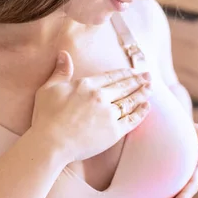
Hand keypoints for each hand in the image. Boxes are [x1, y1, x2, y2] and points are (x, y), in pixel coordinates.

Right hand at [32, 50, 152, 161]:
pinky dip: (141, 112)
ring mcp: (109, 114)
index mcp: (87, 86)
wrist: (51, 143)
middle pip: (124, 86)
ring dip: (142, 93)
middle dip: (138, 80)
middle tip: (149, 76)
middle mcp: (101, 97)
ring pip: (130, 101)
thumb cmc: (46, 117)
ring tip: (151, 88)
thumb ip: (60, 72)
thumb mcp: (48, 89)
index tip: (133, 71)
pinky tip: (147, 107)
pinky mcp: (114, 132)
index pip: (111, 77)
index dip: (124, 73)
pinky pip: (132, 120)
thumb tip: (65, 54)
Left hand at [154, 123, 197, 197]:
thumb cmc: (182, 126)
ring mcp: (179, 180)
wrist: (166, 127)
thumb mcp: (195, 130)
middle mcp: (189, 177)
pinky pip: (164, 196)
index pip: (191, 184)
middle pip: (182, 196)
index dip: (184, 196)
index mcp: (196, 167)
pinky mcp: (167, 182)